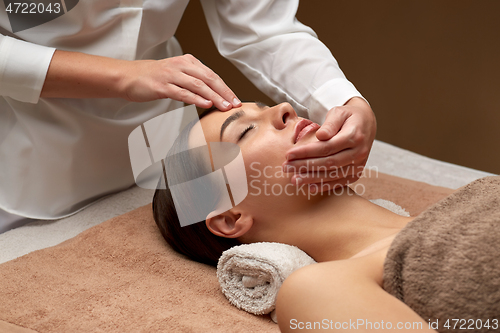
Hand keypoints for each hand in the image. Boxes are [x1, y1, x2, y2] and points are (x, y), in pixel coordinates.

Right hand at [120, 54, 240, 109]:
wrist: (128, 76)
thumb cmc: (153, 78)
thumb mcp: (177, 74)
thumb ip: (193, 82)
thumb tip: (213, 96)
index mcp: (187, 61)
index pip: (212, 75)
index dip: (226, 88)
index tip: (235, 99)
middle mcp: (181, 65)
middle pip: (209, 79)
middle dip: (224, 92)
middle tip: (234, 104)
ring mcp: (171, 75)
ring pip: (198, 85)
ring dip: (214, 97)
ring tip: (224, 107)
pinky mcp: (162, 86)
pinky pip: (183, 92)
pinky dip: (196, 99)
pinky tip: (206, 104)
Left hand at [282, 97, 375, 191]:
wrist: (366, 124)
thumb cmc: (348, 117)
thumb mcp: (339, 112)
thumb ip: (330, 123)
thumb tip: (321, 135)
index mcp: (354, 136)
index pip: (327, 147)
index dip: (306, 152)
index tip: (289, 154)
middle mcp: (359, 153)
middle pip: (328, 163)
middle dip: (304, 166)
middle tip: (286, 167)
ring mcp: (358, 165)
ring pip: (332, 174)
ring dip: (311, 179)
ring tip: (294, 180)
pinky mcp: (355, 173)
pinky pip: (339, 182)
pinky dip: (324, 186)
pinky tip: (309, 188)